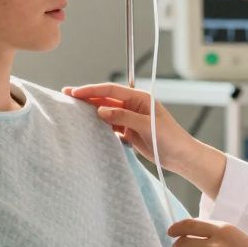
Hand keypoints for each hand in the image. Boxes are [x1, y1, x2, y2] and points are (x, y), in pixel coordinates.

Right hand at [63, 82, 196, 172]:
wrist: (180, 156)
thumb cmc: (170, 137)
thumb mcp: (147, 125)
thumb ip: (124, 117)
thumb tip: (101, 111)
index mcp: (140, 98)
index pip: (111, 91)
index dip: (92, 90)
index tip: (76, 92)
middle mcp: (133, 106)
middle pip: (105, 100)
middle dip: (87, 98)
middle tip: (66, 96)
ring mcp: (130, 119)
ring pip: (106, 113)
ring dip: (91, 112)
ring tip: (72, 112)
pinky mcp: (128, 132)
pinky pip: (110, 127)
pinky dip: (99, 127)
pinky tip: (87, 127)